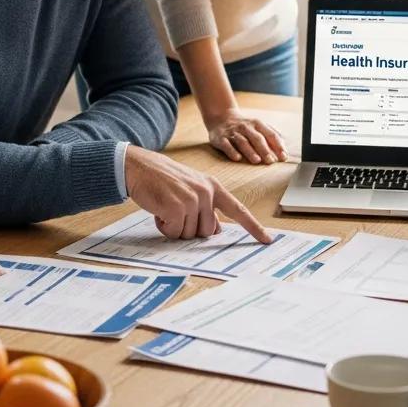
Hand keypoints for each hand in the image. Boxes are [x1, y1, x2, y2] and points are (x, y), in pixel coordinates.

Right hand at [124, 146, 273, 242]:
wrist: (140, 167)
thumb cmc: (164, 180)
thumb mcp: (191, 188)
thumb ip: (206, 207)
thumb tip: (216, 230)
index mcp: (213, 187)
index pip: (238, 210)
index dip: (253, 227)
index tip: (267, 240)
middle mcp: (206, 192)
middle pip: (207, 232)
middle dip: (189, 228)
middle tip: (175, 210)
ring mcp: (193, 199)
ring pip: (190, 235)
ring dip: (175, 227)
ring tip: (166, 207)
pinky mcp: (177, 208)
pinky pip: (174, 233)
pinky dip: (164, 227)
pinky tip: (159, 211)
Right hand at [206, 109, 287, 163]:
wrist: (221, 116)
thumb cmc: (245, 126)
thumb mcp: (258, 125)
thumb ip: (272, 134)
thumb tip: (285, 148)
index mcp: (257, 124)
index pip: (270, 134)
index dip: (278, 146)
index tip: (283, 157)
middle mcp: (246, 127)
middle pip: (257, 138)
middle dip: (264, 150)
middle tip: (270, 161)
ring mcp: (233, 132)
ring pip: (242, 142)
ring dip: (250, 151)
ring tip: (257, 160)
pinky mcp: (221, 138)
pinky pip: (226, 145)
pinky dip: (231, 151)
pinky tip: (237, 158)